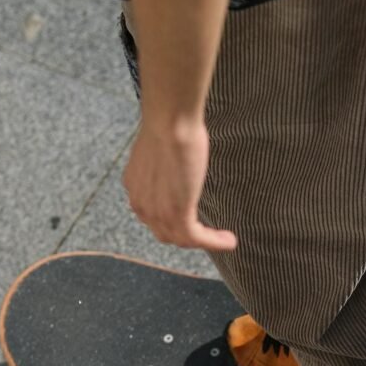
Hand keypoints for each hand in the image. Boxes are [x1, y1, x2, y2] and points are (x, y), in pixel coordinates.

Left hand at [122, 118, 237, 250]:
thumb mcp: (162, 149)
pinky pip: (197, 239)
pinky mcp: (177, 215)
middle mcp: (141, 204)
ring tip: (225, 238)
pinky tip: (229, 241)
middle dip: (186, 235)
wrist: (169, 123)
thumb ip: (166, 162)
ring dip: (204, 241)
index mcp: (135, 187)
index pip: (153, 216)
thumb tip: (179, 158)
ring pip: (181, 239)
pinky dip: (215, 242)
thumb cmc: (168, 124)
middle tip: (208, 233)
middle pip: (165, 232)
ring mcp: (157, 212)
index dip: (171, 221)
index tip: (192, 218)